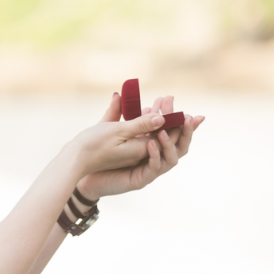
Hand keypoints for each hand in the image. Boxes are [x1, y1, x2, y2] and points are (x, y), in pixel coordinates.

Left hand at [76, 93, 204, 199]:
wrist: (87, 174)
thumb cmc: (98, 153)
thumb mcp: (108, 130)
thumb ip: (117, 113)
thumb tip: (121, 94)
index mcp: (151, 143)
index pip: (171, 130)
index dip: (178, 118)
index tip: (179, 102)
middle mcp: (155, 157)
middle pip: (178, 144)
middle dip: (184, 130)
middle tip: (186, 116)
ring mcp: (149, 169)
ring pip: (170, 158)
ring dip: (169, 142)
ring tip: (163, 129)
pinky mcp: (140, 179)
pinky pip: (153, 168)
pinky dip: (154, 156)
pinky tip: (150, 143)